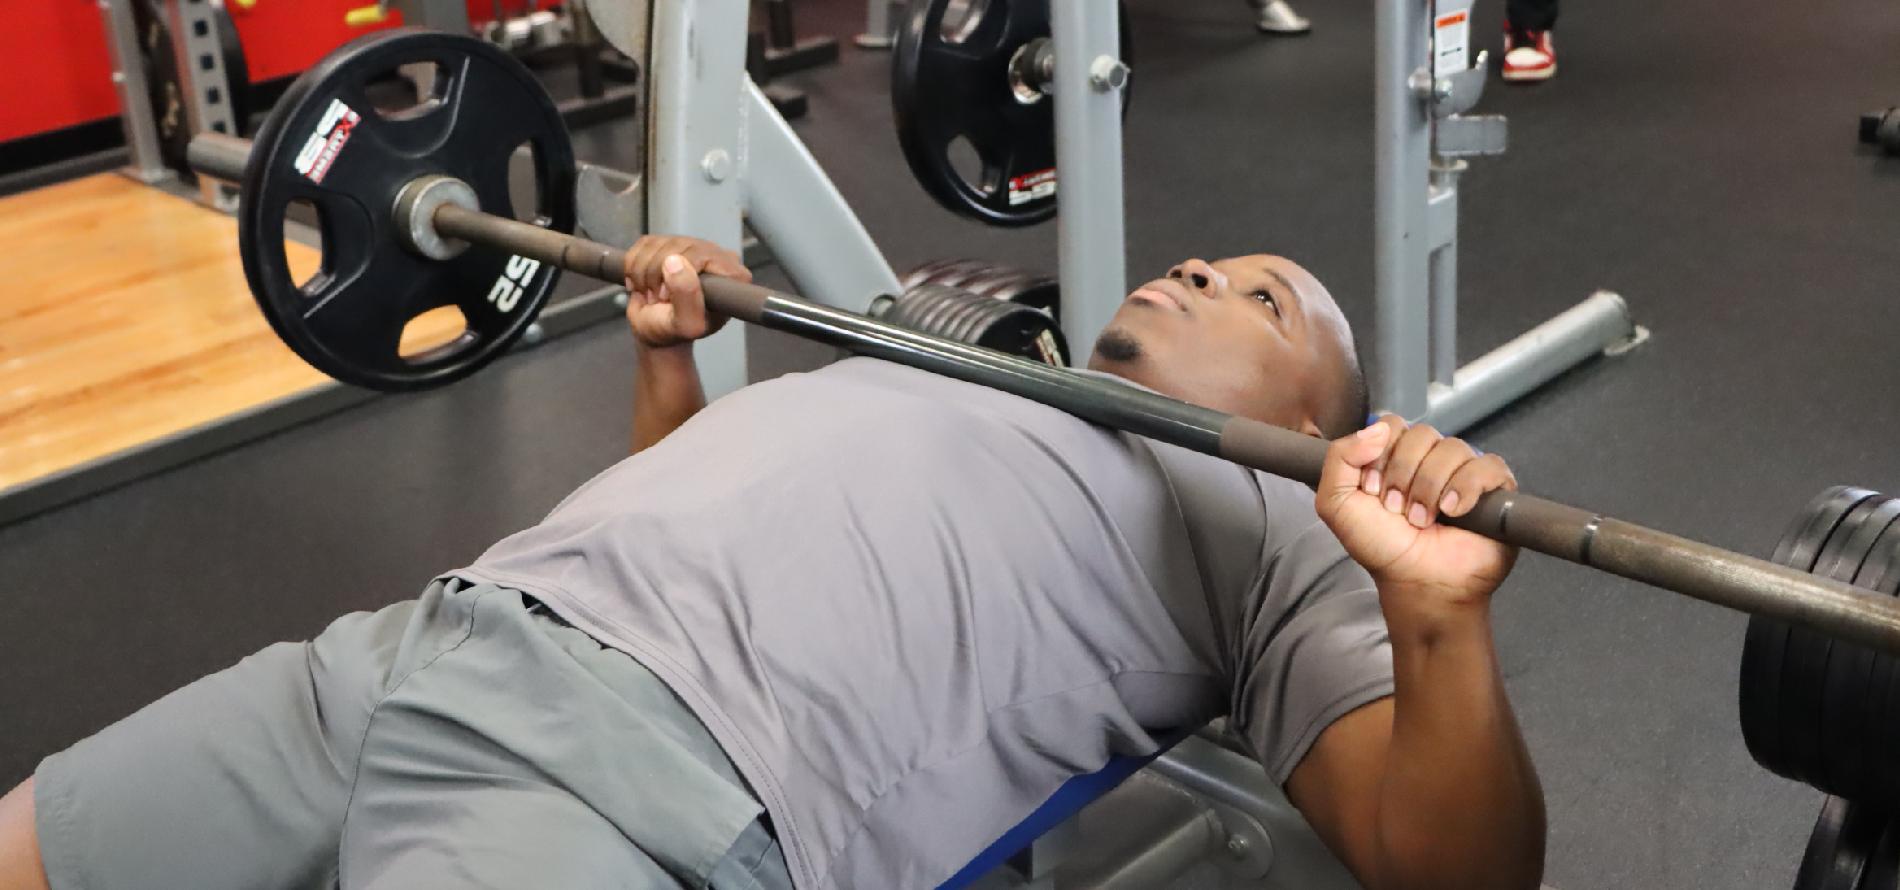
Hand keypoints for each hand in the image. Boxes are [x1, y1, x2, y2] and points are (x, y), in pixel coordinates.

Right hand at [623, 235, 751, 348]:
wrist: (654, 330)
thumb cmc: (674, 332)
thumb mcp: (686, 326)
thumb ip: (686, 298)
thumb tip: (674, 261)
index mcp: (732, 275)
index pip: (702, 255)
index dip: (680, 274)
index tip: (670, 297)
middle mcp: (716, 255)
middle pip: (676, 246)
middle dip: (656, 275)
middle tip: (658, 299)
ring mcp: (691, 246)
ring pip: (657, 244)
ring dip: (643, 274)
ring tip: (652, 294)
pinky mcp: (668, 244)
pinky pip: (644, 244)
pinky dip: (633, 266)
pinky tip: (644, 283)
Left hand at [1315, 415, 1519, 615]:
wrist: (1416, 582)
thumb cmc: (1381, 547)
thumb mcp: (1336, 503)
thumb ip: (1338, 458)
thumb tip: (1376, 429)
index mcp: (1396, 456)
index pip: (1392, 424)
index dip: (1380, 455)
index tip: (1373, 491)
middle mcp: (1431, 459)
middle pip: (1422, 434)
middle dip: (1403, 475)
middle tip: (1398, 510)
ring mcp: (1464, 471)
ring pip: (1453, 448)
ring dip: (1429, 488)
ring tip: (1423, 519)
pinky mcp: (1495, 488)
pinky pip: (1488, 466)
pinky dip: (1467, 488)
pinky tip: (1453, 512)